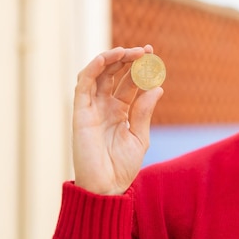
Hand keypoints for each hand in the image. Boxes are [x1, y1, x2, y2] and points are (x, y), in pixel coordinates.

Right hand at [72, 45, 163, 194]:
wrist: (106, 188)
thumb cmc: (122, 167)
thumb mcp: (139, 136)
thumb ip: (144, 111)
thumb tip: (158, 87)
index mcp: (120, 111)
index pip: (129, 82)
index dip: (140, 68)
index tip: (153, 56)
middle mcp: (104, 106)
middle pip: (114, 74)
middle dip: (128, 59)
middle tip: (145, 51)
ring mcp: (92, 108)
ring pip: (98, 74)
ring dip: (111, 58)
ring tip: (129, 51)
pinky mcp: (80, 113)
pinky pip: (83, 85)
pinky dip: (93, 69)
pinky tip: (107, 58)